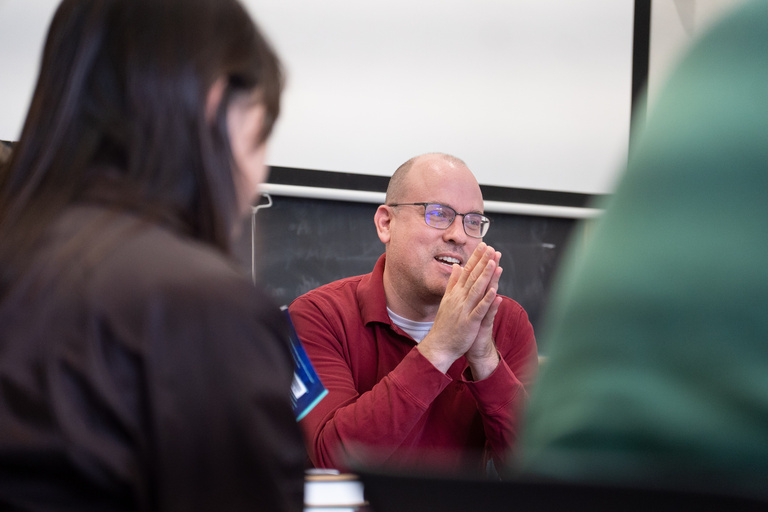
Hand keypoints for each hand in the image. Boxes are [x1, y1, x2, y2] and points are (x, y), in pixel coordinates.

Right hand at [417, 243, 500, 372]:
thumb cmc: (444, 324)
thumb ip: (452, 283)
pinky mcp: (469, 322)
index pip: (467, 271)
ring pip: (476, 290)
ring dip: (485, 276)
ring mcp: (464, 309)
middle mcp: (459, 298)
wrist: (439, 345)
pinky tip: (494, 291)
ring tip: (493, 262)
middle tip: (490, 248)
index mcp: (455, 293)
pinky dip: (486, 300)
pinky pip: (479, 310)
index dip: (476, 258)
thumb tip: (456, 267)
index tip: (483, 245)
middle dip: (482, 262)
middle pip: (472, 277)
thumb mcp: (447, 299)